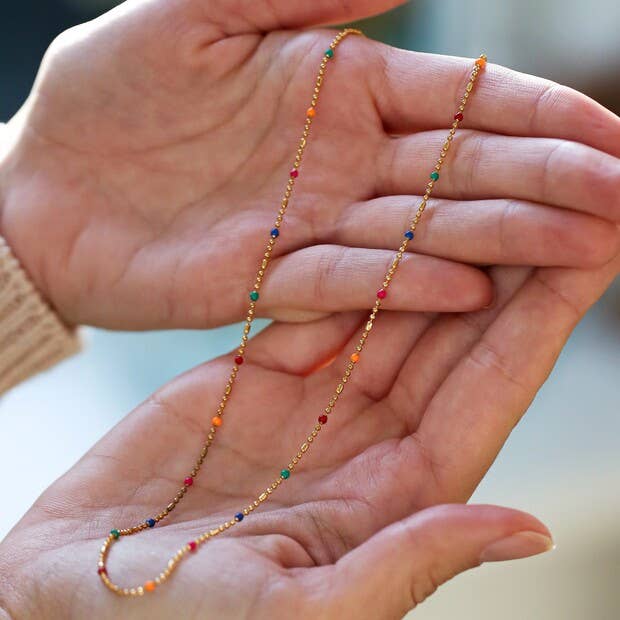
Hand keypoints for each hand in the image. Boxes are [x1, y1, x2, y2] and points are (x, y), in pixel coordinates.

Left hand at [0, 0, 617, 328]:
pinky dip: (401, 281)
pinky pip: (345, 280)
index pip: (462, 104)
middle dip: (546, 186)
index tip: (613, 141)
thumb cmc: (105, 97)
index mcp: (339, 90)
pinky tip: (463, 286)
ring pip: (419, 232)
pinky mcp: (268, 281)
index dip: (539, 119)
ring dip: (498, 240)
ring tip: (579, 251)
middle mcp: (341, 164)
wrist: (47, 187)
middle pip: (461, 174)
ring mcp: (310, 227)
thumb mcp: (195, 8)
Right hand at [1, 251, 616, 618]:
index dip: (544, 319)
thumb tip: (527, 530)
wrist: (73, 593)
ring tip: (490, 181)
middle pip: (456, 335)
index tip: (594, 248)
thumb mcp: (302, 612)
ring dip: (444, 245)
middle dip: (515, 263)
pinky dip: (361, 255)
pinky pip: (321, 299)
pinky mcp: (258, 371)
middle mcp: (369, 439)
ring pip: (395, 304)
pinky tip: (398, 209)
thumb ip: (410, 562)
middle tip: (567, 192)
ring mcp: (313, 399)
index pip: (488, 391)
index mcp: (396, 497)